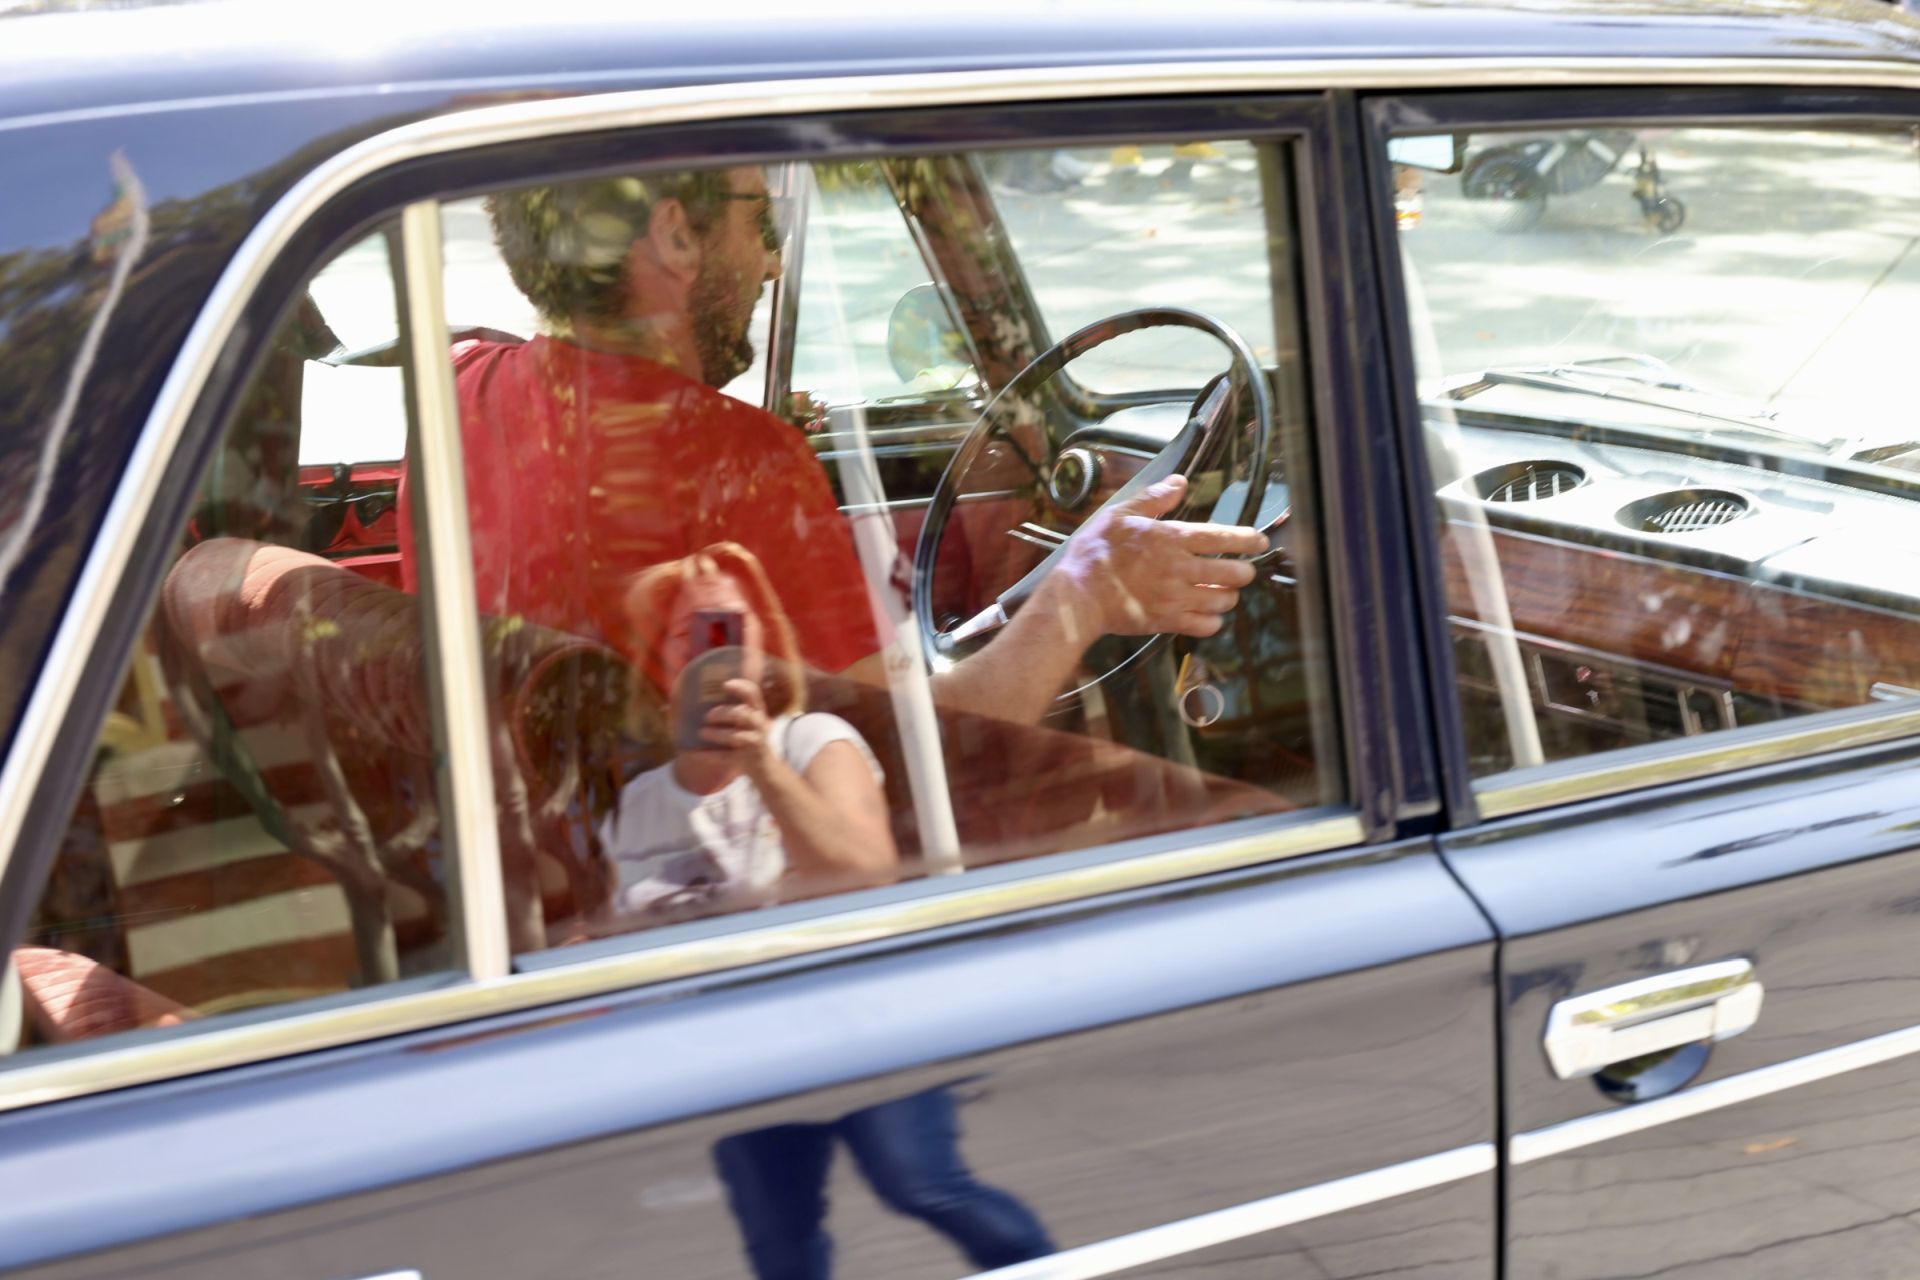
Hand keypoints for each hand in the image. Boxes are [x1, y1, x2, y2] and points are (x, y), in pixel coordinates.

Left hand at [699, 677, 776, 775]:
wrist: (765, 768)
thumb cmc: (749, 737)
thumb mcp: (748, 722)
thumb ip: (732, 712)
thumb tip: (698, 705)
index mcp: (757, 711)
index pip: (753, 695)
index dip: (741, 688)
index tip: (725, 684)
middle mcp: (758, 725)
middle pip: (742, 715)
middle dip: (723, 713)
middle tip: (707, 716)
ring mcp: (754, 743)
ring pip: (735, 737)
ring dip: (716, 734)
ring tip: (702, 733)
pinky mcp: (746, 760)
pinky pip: (725, 757)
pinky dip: (709, 755)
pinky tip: (695, 753)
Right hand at [1046, 474, 1267, 638]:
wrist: (1078, 594)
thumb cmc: (1096, 551)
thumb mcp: (1120, 513)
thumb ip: (1154, 498)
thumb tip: (1180, 482)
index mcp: (1171, 539)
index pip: (1223, 538)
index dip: (1248, 539)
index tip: (1260, 541)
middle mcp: (1180, 569)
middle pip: (1233, 573)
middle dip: (1244, 571)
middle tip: (1242, 571)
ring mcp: (1176, 598)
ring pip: (1223, 600)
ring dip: (1228, 596)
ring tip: (1223, 591)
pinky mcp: (1167, 621)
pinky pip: (1206, 626)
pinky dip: (1212, 621)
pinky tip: (1207, 614)